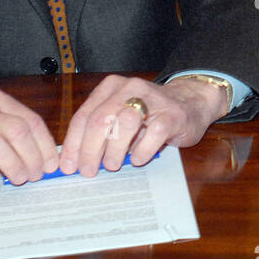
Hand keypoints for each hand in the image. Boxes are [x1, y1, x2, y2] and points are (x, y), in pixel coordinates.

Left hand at [58, 74, 226, 176]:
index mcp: (111, 87)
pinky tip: (137, 159)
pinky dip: (142, 151)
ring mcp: (153, 100)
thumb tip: (74, 160)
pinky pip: (153, 134)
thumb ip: (99, 132)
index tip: (68, 166)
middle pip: (101, 119)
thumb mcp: (120, 116)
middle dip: (90, 150)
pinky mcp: (172, 115)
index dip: (73, 144)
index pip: (84, 116)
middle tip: (88, 171)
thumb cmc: (149, 114)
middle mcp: (130, 88)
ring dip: (114, 150)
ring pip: (125, 123)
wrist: (190, 102)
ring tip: (112, 165)